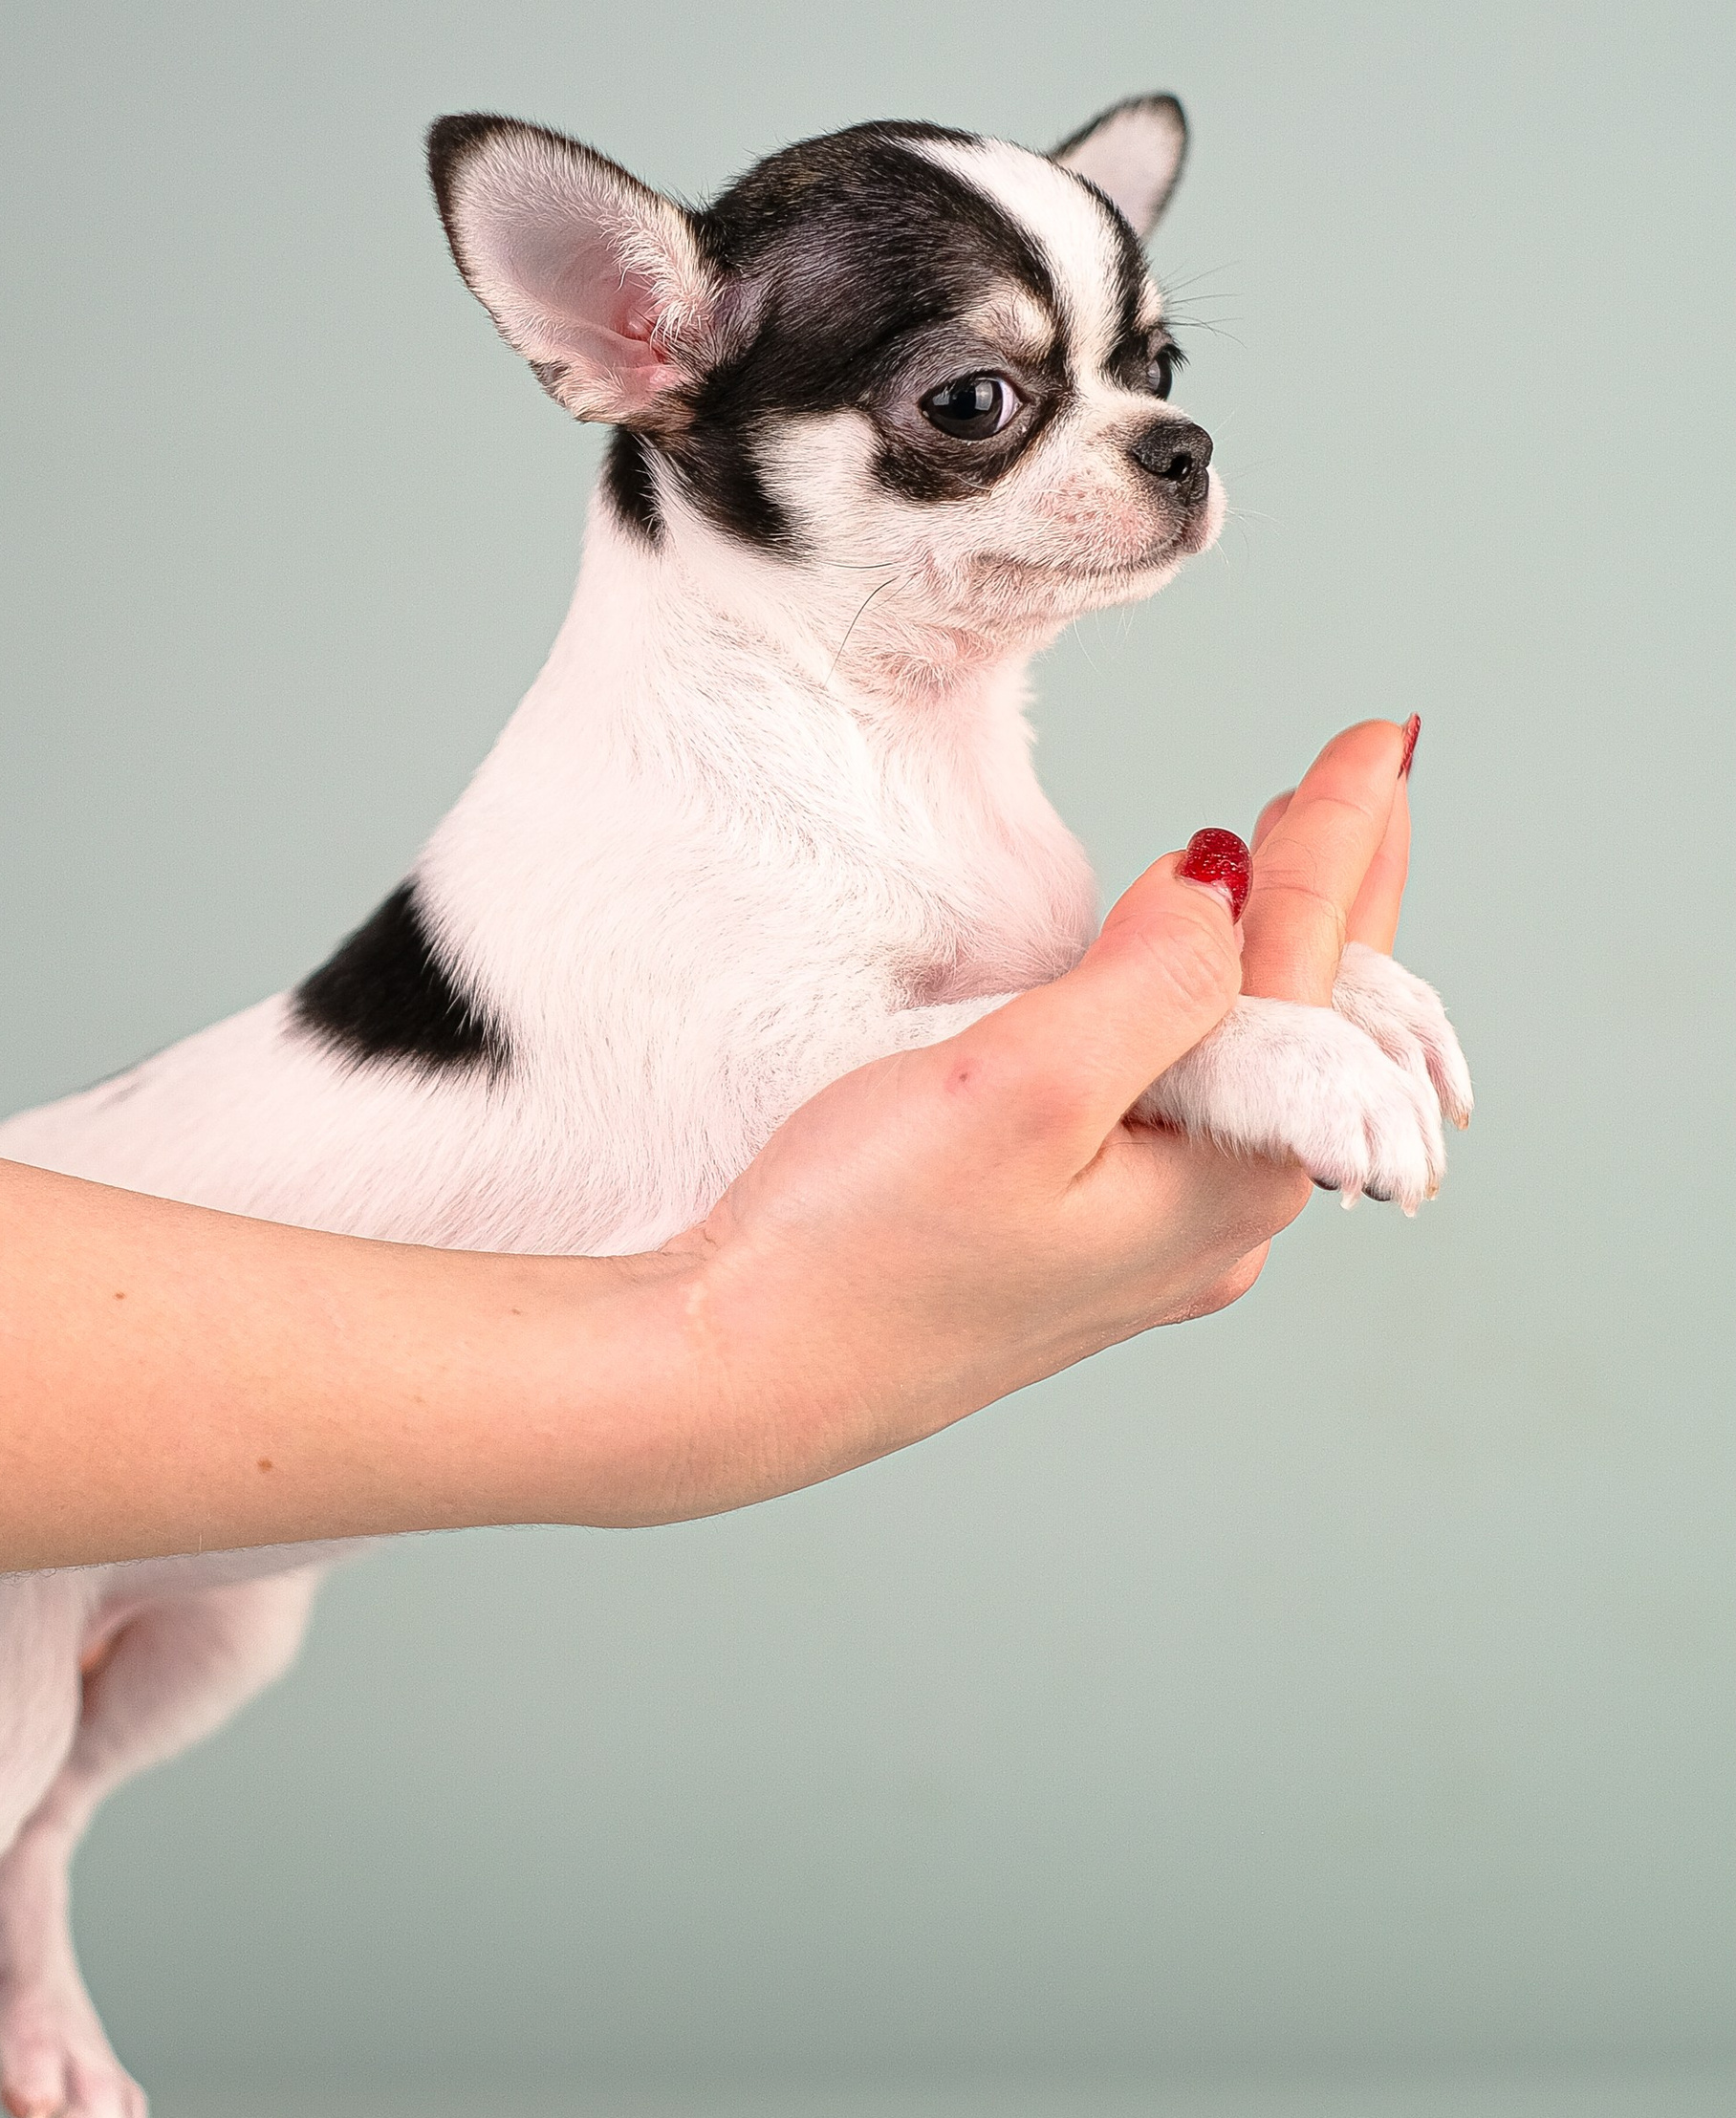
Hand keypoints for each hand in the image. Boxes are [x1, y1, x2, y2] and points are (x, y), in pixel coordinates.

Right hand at [650, 724, 1422, 1505]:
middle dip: (1340, 890)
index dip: (1342, 838)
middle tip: (1373, 776)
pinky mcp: (1078, 1245)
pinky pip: (1187, 1104)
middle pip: (1311, 1021)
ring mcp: (1149, 1242)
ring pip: (1249, 1063)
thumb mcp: (1018, 1086)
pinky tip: (1196, 987)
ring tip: (1299, 854)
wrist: (738, 1380)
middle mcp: (1214, 1223)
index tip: (1380, 737)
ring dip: (1278, 950)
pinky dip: (1206, 1013)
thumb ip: (1151, 979)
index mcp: (1227, 1179)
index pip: (1313, 969)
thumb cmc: (861, 1246)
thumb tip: (1226, 882)